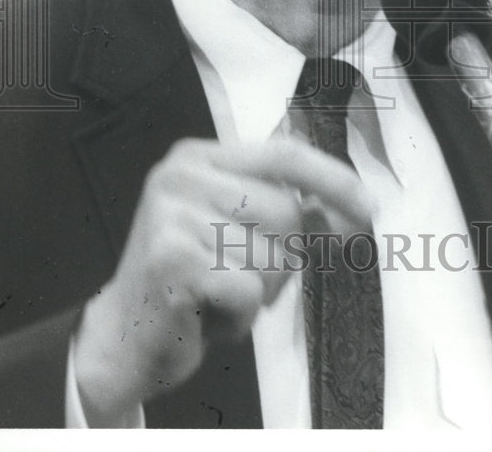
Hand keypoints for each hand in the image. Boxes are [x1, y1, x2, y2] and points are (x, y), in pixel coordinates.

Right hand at [72, 137, 371, 423]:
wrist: (122, 338)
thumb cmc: (189, 281)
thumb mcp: (234, 231)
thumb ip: (282, 210)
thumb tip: (349, 211)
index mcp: (197, 157)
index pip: (283, 154)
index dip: (332, 179)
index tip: (369, 207)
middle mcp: (181, 175)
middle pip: (285, 210)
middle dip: (281, 257)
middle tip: (237, 276)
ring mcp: (173, 214)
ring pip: (272, 254)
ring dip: (259, 291)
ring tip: (217, 294)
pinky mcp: (173, 261)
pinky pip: (249, 290)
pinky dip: (239, 317)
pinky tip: (206, 315)